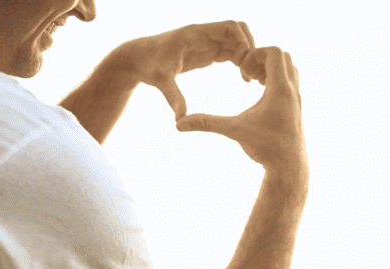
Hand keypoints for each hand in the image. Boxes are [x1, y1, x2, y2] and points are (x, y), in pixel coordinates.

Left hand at [120, 21, 256, 119]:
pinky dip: (241, 61)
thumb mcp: (161, 82)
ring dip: (248, 56)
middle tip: (251, 73)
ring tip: (250, 79)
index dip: (244, 43)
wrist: (138, 58)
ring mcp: (207, 41)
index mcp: (195, 34)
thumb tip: (180, 121)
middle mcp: (204, 34)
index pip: (230, 27)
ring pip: (238, 41)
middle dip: (250, 50)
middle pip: (239, 31)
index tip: (244, 66)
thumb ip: (173, 98)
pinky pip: (232, 50)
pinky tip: (244, 79)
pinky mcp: (207, 50)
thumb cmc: (148, 65)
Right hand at [176, 46, 305, 174]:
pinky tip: (261, 95)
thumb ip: (207, 123)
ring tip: (253, 81)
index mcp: (280, 89)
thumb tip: (178, 124)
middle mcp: (293, 91)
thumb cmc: (266, 148)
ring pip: (289, 69)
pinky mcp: (296, 108)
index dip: (256, 54)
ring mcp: (297, 99)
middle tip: (247, 73)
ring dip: (271, 69)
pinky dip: (276, 81)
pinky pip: (290, 83)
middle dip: (263, 59)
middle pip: (284, 56)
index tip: (242, 69)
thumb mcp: (234, 130)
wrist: (289, 168)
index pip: (274, 52)